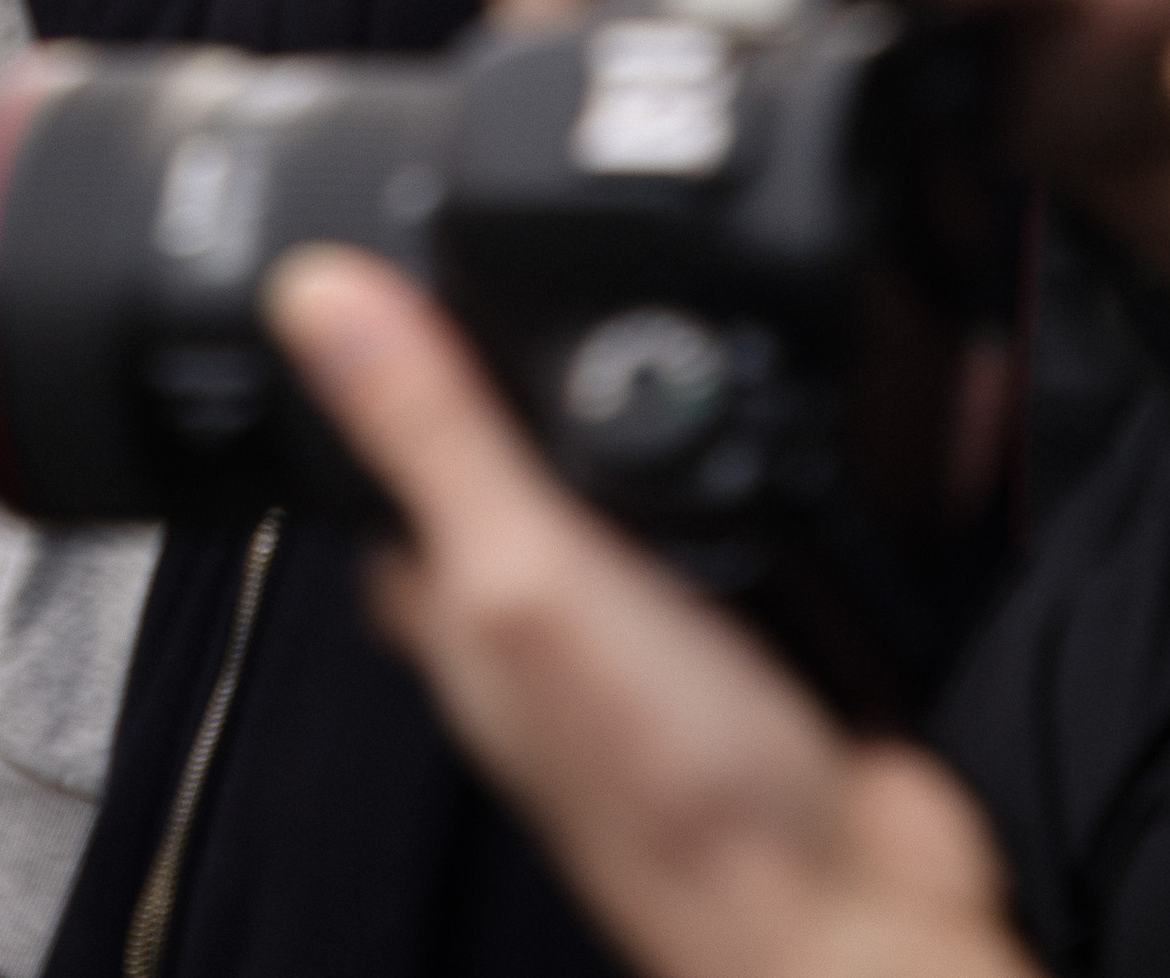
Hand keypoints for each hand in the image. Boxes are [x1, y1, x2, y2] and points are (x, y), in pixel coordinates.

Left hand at [268, 244, 1021, 977]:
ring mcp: (646, 630)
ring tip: (651, 306)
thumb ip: (434, 435)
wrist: (854, 905)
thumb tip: (316, 295)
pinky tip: (765, 411)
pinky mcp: (746, 632)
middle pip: (504, 465)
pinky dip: (739, 461)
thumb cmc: (671, 793)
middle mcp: (541, 616)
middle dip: (521, 374)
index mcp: (458, 606)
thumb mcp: (529, 573)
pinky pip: (720, 520)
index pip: (378, 469)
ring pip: (615, 489)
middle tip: (530, 262)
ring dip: (641, 411)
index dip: (374, 369)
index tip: (380, 263)